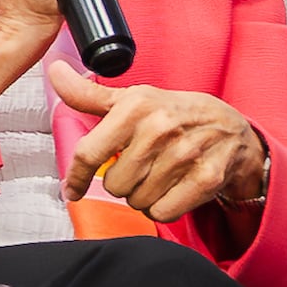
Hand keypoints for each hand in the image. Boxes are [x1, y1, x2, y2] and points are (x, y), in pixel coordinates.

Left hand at [47, 62, 266, 234]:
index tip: (72, 189)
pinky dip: (163, 208)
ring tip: (157, 175)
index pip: (89, 154)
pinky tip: (171, 189)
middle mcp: (160, 128)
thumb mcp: (132, 99)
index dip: (76, 177)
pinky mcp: (206, 179)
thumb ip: (88, 94)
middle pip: (113, 184)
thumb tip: (55, 72)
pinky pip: (163, 213)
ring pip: (137, 201)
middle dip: (122, 182)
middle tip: (139, 167)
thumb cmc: (175, 113)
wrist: (230, 127)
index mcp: (136, 107)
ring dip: (142, 196)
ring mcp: (185, 154)